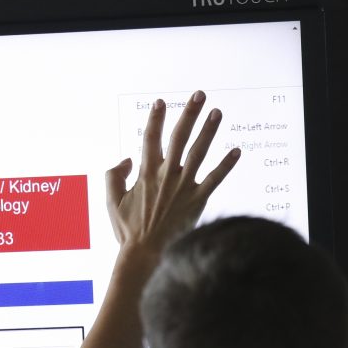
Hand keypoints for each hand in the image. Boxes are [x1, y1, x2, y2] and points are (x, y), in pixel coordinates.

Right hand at [106, 91, 240, 253]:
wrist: (145, 253)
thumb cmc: (127, 228)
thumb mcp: (111, 201)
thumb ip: (113, 176)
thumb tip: (126, 158)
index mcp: (146, 174)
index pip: (150, 139)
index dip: (155, 118)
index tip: (161, 101)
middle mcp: (167, 176)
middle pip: (179, 138)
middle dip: (189, 114)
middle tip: (199, 94)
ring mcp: (184, 187)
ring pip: (199, 152)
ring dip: (209, 131)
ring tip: (217, 112)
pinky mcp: (198, 200)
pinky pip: (215, 179)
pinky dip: (226, 165)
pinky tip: (237, 150)